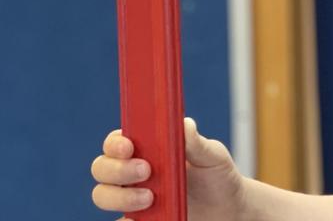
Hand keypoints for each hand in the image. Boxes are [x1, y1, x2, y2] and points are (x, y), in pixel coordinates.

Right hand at [91, 118, 246, 219]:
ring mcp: (132, 197)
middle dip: (117, 169)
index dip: (116, 143)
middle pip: (101, 168)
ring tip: (150, 199)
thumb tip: (184, 123)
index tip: (129, 147)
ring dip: (120, 197)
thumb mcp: (212, 156)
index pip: (117, 141)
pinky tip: (142, 219)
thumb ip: (197, 143)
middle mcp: (133, 171)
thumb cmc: (217, 176)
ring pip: (103, 195)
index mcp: (147, 148)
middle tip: (146, 171)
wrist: (228, 209)